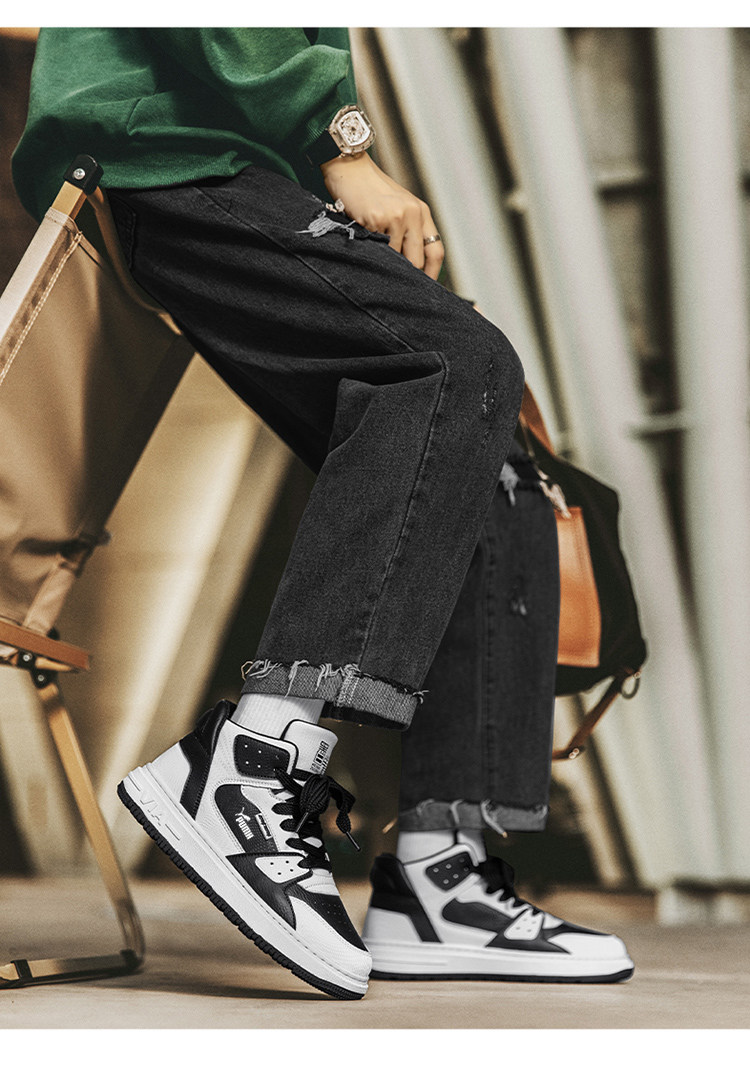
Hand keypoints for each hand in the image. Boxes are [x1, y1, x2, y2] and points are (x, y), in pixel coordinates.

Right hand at [320, 153, 444, 279]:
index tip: (424, 289)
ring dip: (386, 262)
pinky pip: (377, 249)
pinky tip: (364, 238)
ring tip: (374, 251)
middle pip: (417, 261)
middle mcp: (412, 214)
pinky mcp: (375, 219)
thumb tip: (412, 268)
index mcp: (421, 212)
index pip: (436, 252)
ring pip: (396, 258)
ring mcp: (395, 217)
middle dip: (406, 274)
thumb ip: (410, 232)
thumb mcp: (399, 207)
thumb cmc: (372, 192)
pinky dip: (371, 251)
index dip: (432, 275)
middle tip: (396, 282)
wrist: (350, 169)